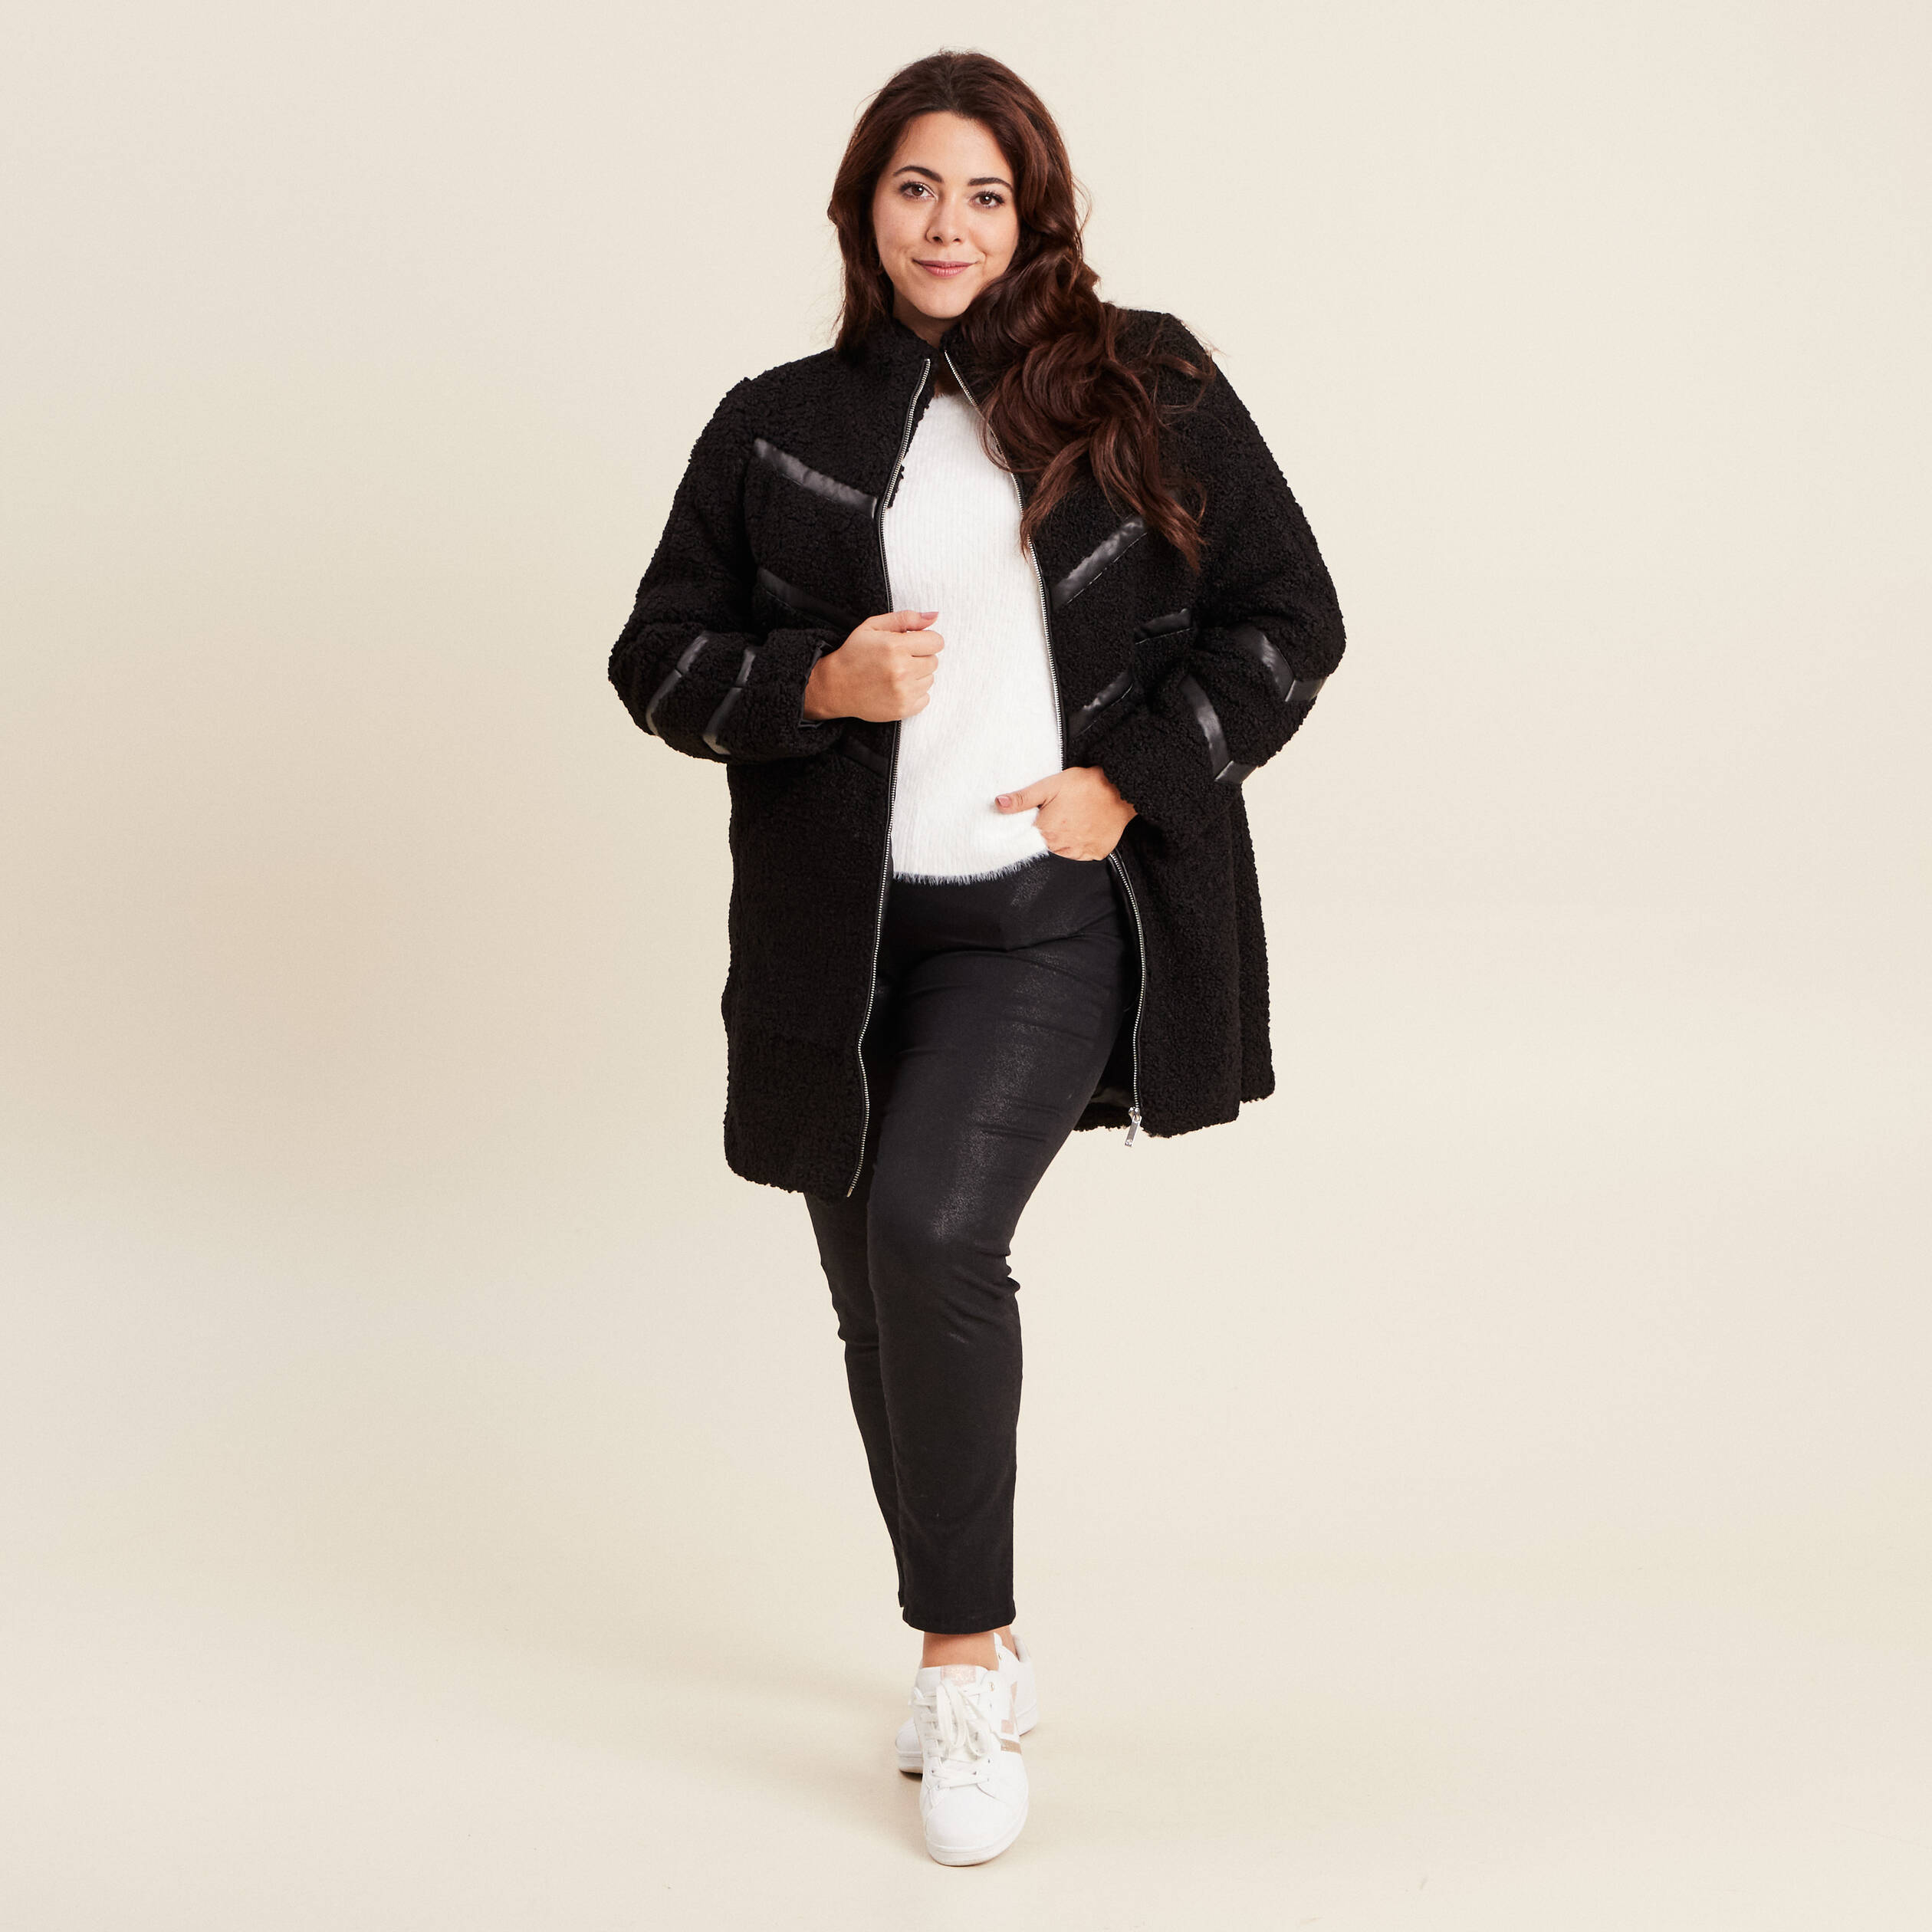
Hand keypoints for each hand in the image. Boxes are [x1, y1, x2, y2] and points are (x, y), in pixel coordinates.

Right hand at [801, 609, 944, 721]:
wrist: (835, 686)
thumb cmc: (854, 654)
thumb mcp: (874, 626)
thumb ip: (906, 618)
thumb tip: (934, 616)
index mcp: (896, 646)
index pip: (936, 642)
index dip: (926, 640)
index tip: (914, 644)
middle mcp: (902, 670)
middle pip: (934, 661)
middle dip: (920, 657)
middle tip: (900, 659)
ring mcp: (903, 692)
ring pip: (930, 680)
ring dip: (917, 676)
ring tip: (896, 674)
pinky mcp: (903, 709)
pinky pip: (925, 698)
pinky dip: (915, 693)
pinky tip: (897, 688)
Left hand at [995, 765, 1137, 860]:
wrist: (1120, 788)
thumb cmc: (1084, 785)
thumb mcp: (1050, 786)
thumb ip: (1023, 798)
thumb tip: (998, 804)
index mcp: (1047, 831)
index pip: (1027, 841)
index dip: (1031, 831)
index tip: (1038, 822)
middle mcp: (1062, 847)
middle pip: (1045, 847)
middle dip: (1048, 835)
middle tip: (1059, 817)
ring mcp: (1081, 853)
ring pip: (1063, 853)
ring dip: (1063, 842)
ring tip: (1071, 821)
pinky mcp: (1097, 853)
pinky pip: (1082, 855)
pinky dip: (1080, 845)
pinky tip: (1084, 828)